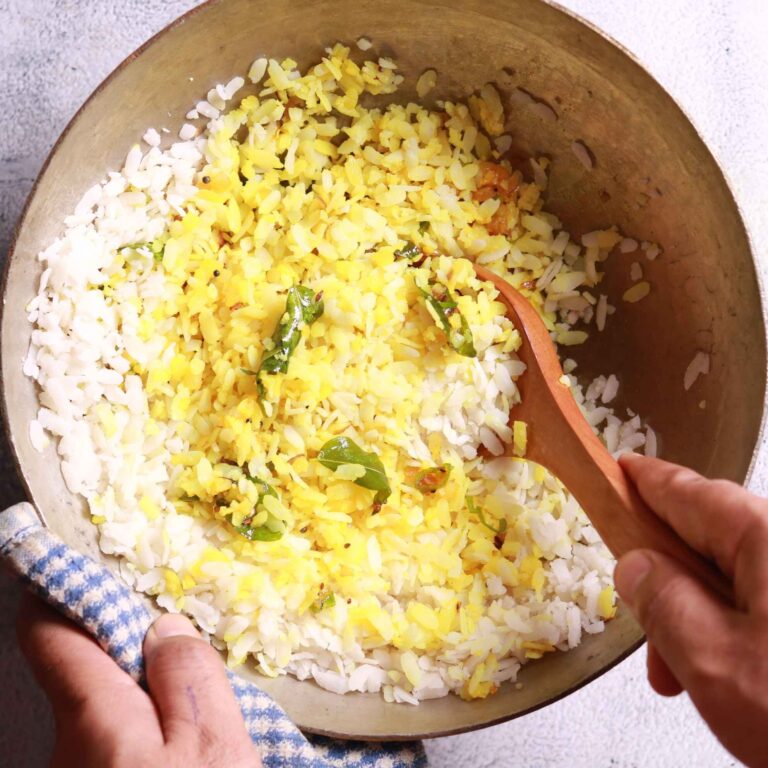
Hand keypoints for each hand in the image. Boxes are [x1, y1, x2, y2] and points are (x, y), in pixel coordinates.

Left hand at [16, 593, 260, 767]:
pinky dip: (147, 735)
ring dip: (149, 698)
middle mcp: (68, 748)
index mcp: (93, 718)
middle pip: (90, 674)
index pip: (50, 633)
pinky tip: (188, 749)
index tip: (87, 560)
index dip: (64, 590)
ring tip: (201, 711)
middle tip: (190, 651)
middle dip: (136, 654)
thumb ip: (191, 678)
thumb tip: (167, 627)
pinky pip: (114, 747)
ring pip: (107, 714)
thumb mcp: (215, 749)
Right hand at [616, 453, 767, 767]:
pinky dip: (738, 628)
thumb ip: (663, 604)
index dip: (649, 482)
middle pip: (715, 538)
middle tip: (642, 623)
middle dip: (669, 577)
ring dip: (700, 614)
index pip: (693, 494)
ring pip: (741, 577)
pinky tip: (728, 671)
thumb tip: (634, 565)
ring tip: (682, 673)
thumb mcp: (715, 663)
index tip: (623, 471)